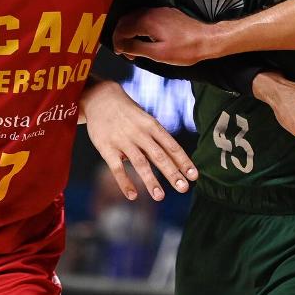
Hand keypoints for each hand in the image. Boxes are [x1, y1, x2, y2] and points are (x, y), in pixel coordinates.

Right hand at [80, 79, 197, 200]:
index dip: (183, 161)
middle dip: (172, 173)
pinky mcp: (106, 148)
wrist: (100, 97)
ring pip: (140, 163)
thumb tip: (175, 160)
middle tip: (183, 188)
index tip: (194, 176)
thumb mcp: (146, 119)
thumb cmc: (128, 113)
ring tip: (160, 197)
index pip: (172, 146)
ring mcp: (123, 140)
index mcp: (152, 125)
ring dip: (151, 181)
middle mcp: (140, 133)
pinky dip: (125, 182)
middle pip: (159, 156)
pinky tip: (132, 196)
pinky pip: (116, 168)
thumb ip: (157, 139)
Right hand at [114, 7, 216, 65]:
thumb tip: (121, 45)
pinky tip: (144, 39)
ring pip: (136, 18)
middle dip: (122, 36)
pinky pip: (146, 17)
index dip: (117, 41)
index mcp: (147, 21)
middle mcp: (152, 12)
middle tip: (124, 51)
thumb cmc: (186, 49)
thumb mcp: (158, 54)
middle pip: (126, 20)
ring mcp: (160, 11)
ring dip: (130, 32)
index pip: (122, 28)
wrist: (207, 40)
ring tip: (133, 48)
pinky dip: (140, 28)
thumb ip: (136, 48)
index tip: (120, 52)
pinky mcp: (166, 14)